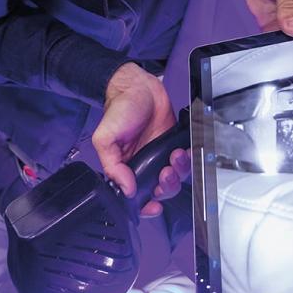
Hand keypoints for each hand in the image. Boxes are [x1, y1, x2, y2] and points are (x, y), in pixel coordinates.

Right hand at [93, 63, 192, 216]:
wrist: (137, 85)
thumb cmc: (119, 108)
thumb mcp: (105, 138)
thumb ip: (112, 165)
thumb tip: (125, 188)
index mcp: (126, 167)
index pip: (136, 196)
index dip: (146, 206)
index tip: (153, 205)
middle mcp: (144, 164)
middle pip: (161, 190)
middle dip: (166, 187)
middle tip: (164, 173)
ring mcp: (160, 154)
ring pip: (176, 177)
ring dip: (178, 171)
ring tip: (174, 156)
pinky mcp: (174, 142)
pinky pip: (186, 158)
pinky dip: (188, 158)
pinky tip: (182, 150)